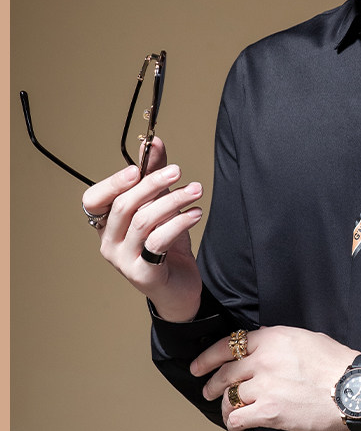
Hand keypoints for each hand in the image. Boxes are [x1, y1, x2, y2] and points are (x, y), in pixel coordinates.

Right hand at [81, 136, 203, 321]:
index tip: (135, 168)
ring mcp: (123, 260)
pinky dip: (179, 223)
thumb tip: (154, 142)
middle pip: (123, 206)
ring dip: (173, 201)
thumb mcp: (161, 206)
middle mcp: (108, 242)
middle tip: (178, 171)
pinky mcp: (143, 274)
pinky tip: (196, 213)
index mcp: (106, 224)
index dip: (112, 182)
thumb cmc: (166, 245)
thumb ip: (154, 175)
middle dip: (151, 184)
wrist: (178, 287)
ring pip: (143, 221)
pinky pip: (158, 241)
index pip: (93, 199)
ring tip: (196, 190)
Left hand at [191, 326, 359, 430]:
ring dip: (225, 408)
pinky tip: (239, 428)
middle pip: (224, 373)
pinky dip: (234, 425)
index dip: (207, 357)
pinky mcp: (269, 412)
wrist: (354, 389)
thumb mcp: (305, 339)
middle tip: (209, 392)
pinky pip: (238, 419)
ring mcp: (265, 386)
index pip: (228, 345)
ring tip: (229, 414)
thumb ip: (279, 344)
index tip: (199, 366)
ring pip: (229, 398)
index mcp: (271, 339)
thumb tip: (264, 351)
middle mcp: (263, 360)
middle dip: (212, 385)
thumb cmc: (337, 365)